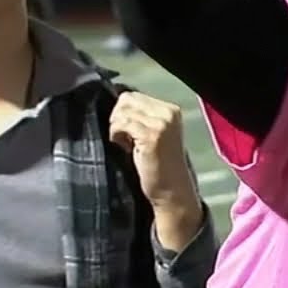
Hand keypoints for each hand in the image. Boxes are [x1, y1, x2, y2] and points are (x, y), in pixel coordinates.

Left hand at [110, 92, 204, 251]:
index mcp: (171, 110)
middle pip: (125, 100)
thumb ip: (142, 118)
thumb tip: (115, 105)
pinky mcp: (151, 135)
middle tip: (124, 138)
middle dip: (118, 118)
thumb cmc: (159, 165)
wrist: (172, 190)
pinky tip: (126, 149)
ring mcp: (161, 123)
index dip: (123, 113)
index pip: (132, 96)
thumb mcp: (155, 134)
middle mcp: (168, 113)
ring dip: (116, 128)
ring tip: (126, 144)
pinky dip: (116, 136)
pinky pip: (121, 124)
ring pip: (121, 111)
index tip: (128, 133)